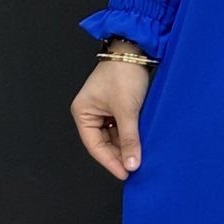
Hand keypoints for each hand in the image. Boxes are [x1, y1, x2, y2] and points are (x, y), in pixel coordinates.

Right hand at [70, 59, 152, 179]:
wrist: (136, 49)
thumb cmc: (124, 73)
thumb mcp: (127, 110)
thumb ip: (130, 138)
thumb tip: (132, 163)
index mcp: (83, 112)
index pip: (95, 146)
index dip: (110, 161)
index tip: (124, 173)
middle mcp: (90, 112)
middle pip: (104, 142)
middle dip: (119, 154)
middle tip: (134, 167)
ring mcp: (103, 109)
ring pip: (114, 135)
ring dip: (126, 145)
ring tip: (139, 157)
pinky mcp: (117, 105)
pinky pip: (122, 126)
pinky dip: (130, 135)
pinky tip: (140, 143)